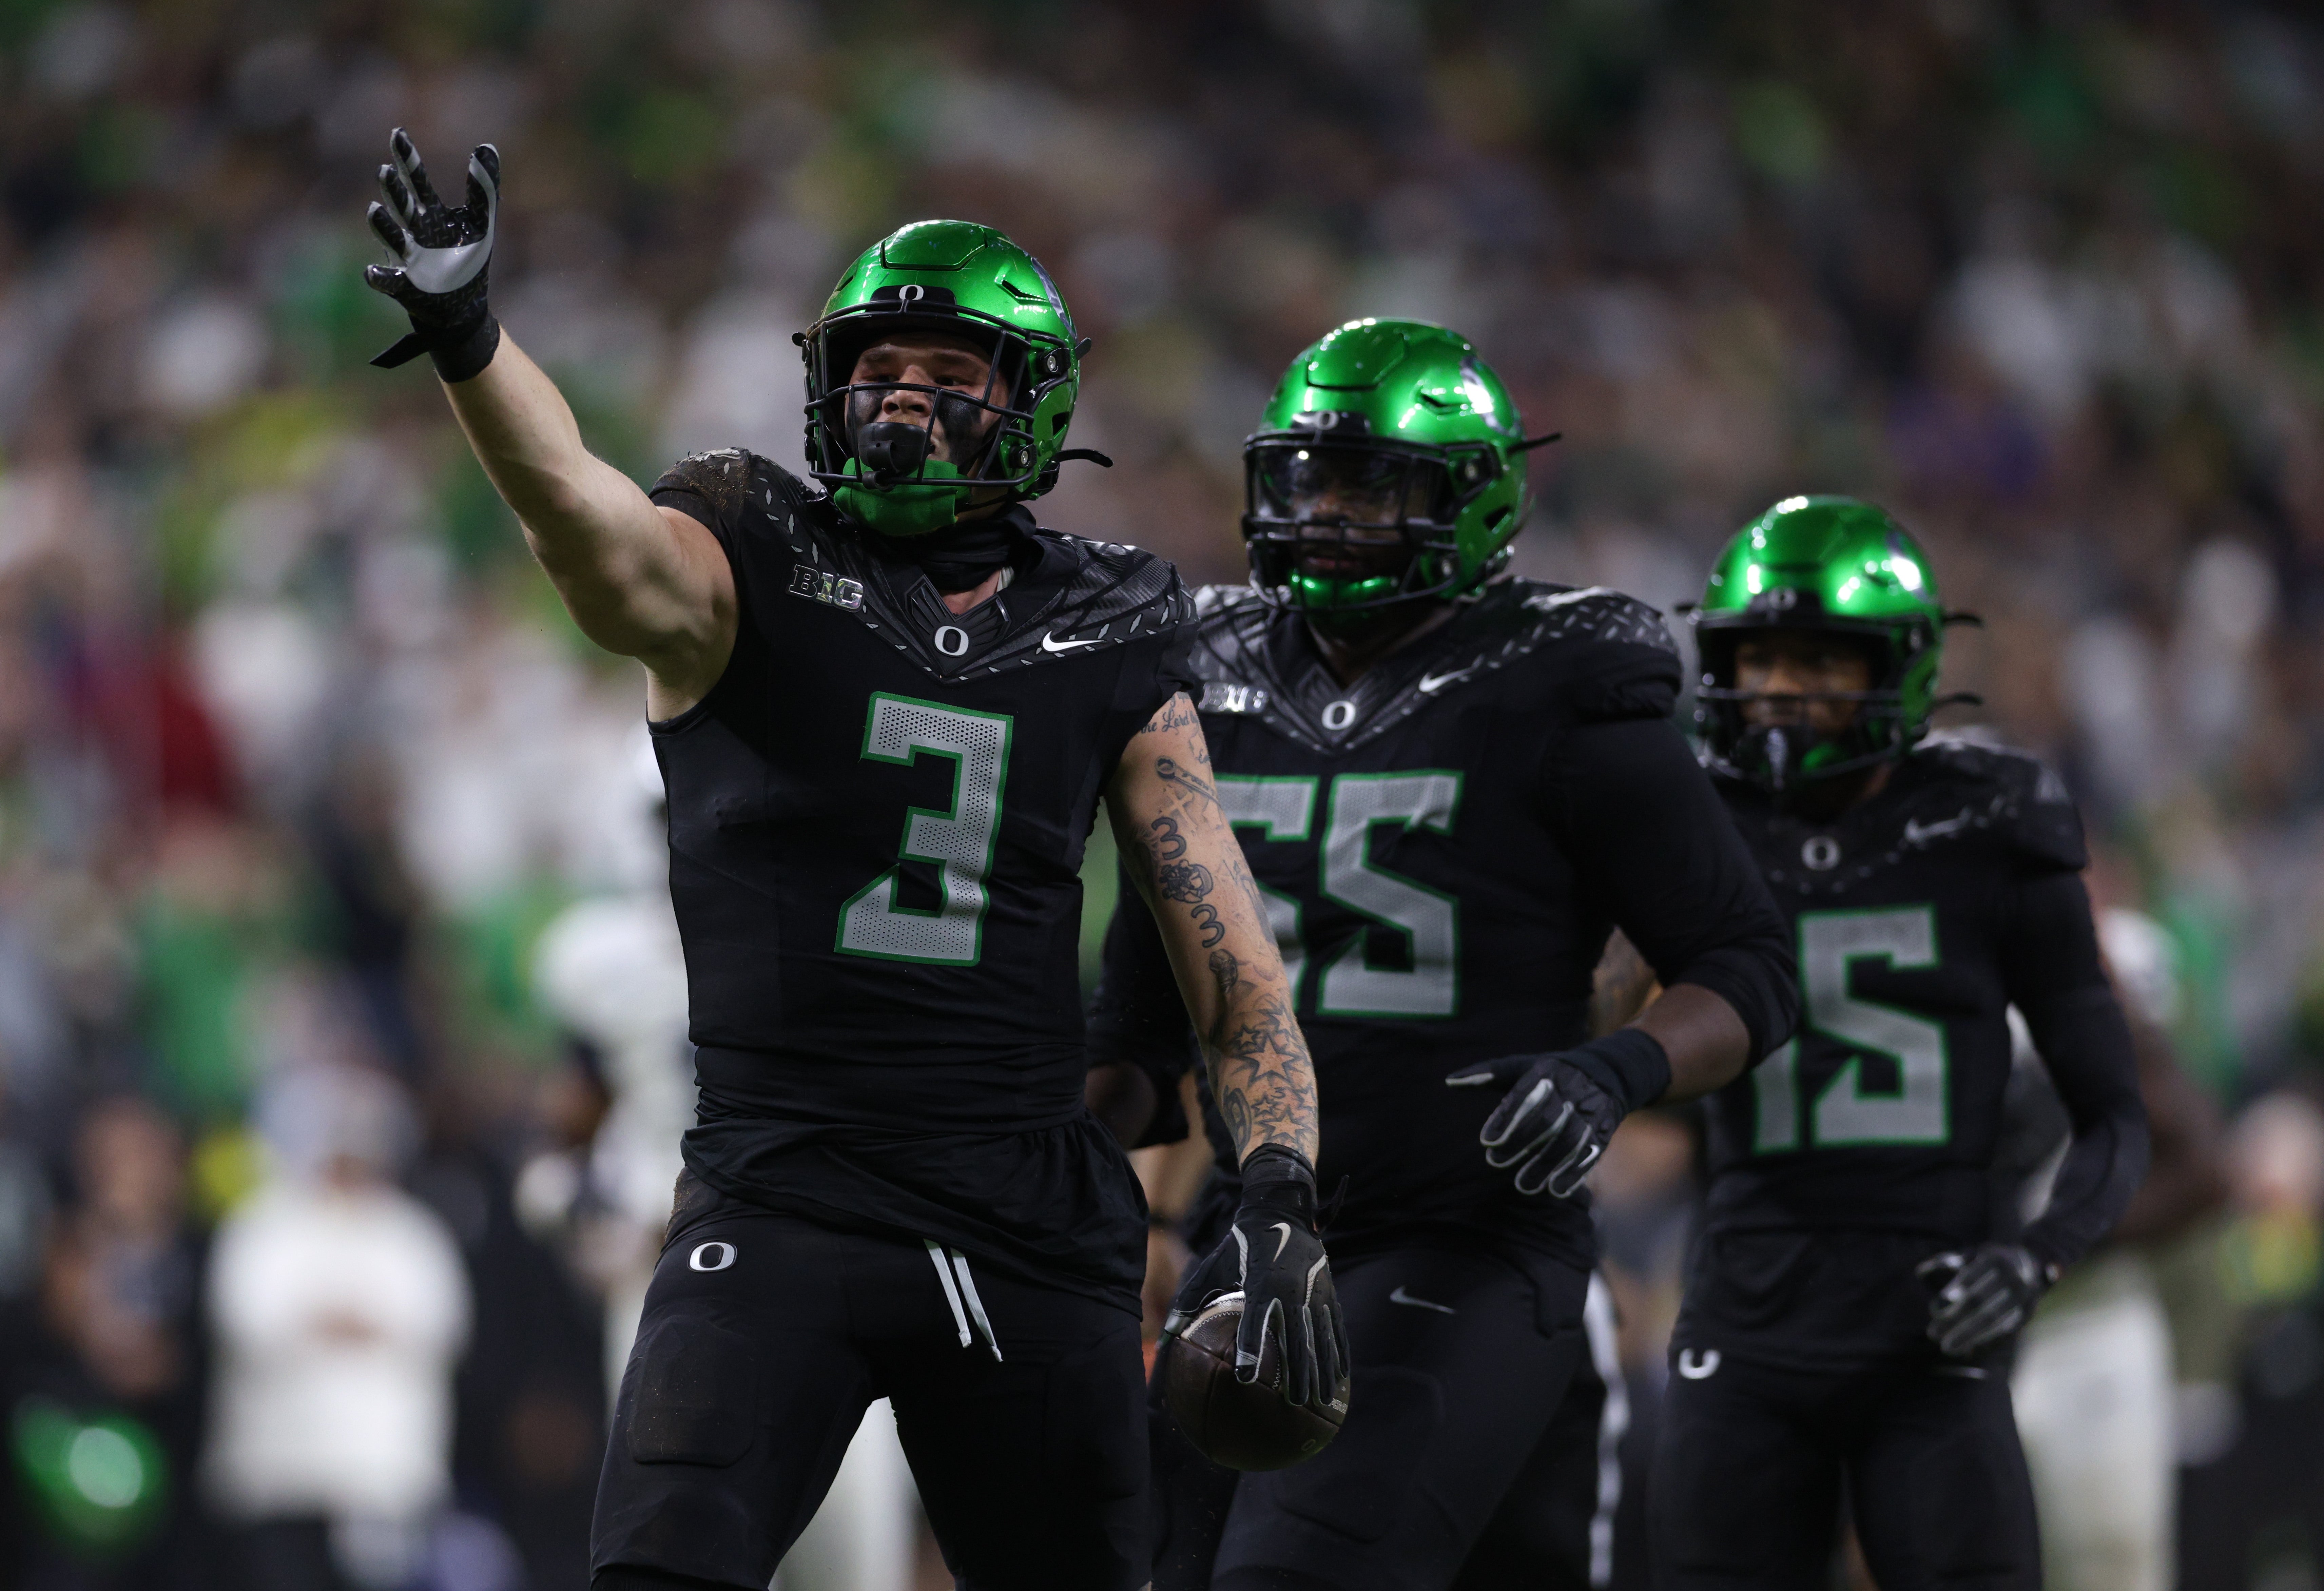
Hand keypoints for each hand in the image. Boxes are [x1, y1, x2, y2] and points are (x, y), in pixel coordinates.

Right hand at [362, 127, 501, 379]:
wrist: (465, 307)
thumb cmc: (468, 258)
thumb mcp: (481, 221)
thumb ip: (483, 187)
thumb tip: (486, 147)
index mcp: (430, 212)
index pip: (416, 179)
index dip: (407, 158)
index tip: (398, 133)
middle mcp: (413, 231)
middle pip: (402, 205)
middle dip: (394, 190)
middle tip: (387, 171)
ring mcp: (407, 257)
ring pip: (391, 237)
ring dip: (383, 226)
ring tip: (375, 211)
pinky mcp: (405, 286)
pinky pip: (387, 280)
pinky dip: (379, 277)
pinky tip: (372, 272)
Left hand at [1162, 1145, 1346, 1409]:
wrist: (1281, 1211)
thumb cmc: (1240, 1245)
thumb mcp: (1212, 1267)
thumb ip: (1189, 1299)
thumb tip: (1165, 1335)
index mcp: (1261, 1283)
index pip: (1255, 1321)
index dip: (1250, 1349)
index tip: (1244, 1377)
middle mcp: (1291, 1288)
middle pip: (1296, 1337)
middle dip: (1297, 1373)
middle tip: (1295, 1403)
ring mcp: (1314, 1290)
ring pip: (1321, 1337)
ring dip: (1322, 1369)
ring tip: (1321, 1399)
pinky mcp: (1328, 1290)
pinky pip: (1337, 1326)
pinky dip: (1340, 1351)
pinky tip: (1342, 1376)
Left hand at [1446, 1051, 1622, 1196]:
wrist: (1608, 1074)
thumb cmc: (1551, 1074)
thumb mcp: (1522, 1066)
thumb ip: (1487, 1074)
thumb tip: (1449, 1081)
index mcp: (1547, 1072)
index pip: (1525, 1096)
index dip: (1506, 1118)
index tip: (1486, 1141)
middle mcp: (1572, 1090)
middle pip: (1547, 1119)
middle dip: (1522, 1142)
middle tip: (1496, 1162)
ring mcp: (1591, 1112)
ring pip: (1569, 1140)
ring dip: (1546, 1165)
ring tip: (1523, 1187)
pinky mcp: (1604, 1131)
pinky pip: (1590, 1153)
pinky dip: (1575, 1173)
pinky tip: (1557, 1190)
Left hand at [1917, 1244, 2052, 1357]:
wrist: (2028, 1267)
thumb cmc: (1987, 1264)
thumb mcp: (1969, 1256)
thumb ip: (1945, 1263)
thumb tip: (1919, 1273)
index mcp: (1996, 1259)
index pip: (1974, 1274)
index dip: (1959, 1288)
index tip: (1939, 1305)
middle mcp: (2014, 1279)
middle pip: (1981, 1302)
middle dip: (1955, 1319)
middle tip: (1932, 1334)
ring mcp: (2024, 1299)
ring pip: (1993, 1321)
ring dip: (1968, 1336)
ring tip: (1946, 1347)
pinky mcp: (2026, 1316)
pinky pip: (2004, 1332)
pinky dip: (1985, 1342)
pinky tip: (1967, 1351)